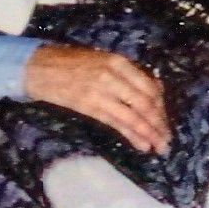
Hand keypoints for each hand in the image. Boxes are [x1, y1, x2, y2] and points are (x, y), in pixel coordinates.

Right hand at [24, 42, 169, 153]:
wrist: (41, 68)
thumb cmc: (74, 63)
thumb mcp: (104, 61)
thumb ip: (127, 74)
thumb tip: (155, 91)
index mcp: (118, 62)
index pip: (149, 86)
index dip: (160, 106)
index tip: (165, 120)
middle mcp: (112, 75)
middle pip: (145, 103)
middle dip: (159, 123)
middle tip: (167, 139)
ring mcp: (101, 92)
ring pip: (133, 116)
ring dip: (149, 133)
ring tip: (159, 147)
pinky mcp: (89, 106)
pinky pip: (116, 123)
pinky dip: (132, 135)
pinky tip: (142, 145)